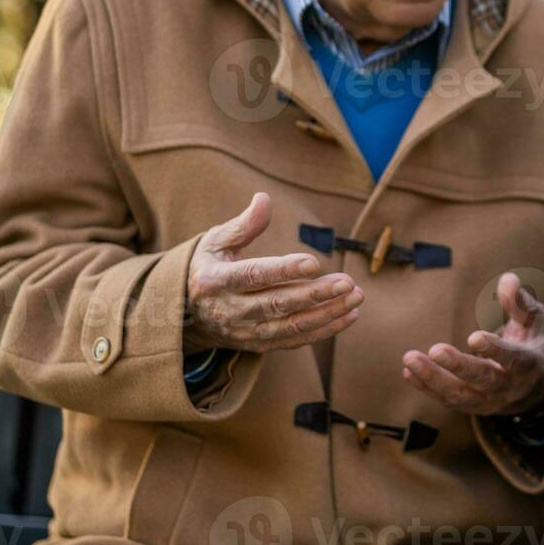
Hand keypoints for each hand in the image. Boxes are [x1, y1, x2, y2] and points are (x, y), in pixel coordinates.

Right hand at [183, 192, 363, 353]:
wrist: (187, 314)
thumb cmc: (208, 267)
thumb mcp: (215, 242)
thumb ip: (243, 225)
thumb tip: (265, 199)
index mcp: (216, 281)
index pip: (254, 276)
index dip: (284, 270)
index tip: (314, 262)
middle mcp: (230, 310)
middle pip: (277, 304)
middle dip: (315, 294)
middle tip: (348, 282)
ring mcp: (245, 332)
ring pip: (291, 326)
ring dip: (327, 314)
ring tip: (356, 297)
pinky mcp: (258, 345)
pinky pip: (295, 340)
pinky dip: (324, 330)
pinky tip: (349, 315)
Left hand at [402, 271, 543, 416]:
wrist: (535, 385)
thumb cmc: (532, 341)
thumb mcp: (535, 320)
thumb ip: (520, 302)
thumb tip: (508, 280)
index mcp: (529, 364)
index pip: (513, 359)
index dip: (495, 350)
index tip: (474, 337)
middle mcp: (510, 387)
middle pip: (483, 380)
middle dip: (458, 366)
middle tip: (435, 350)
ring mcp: (489, 401)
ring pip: (460, 396)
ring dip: (433, 379)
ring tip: (409, 359)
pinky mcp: (472, 406)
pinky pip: (447, 400)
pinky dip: (427, 387)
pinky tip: (408, 371)